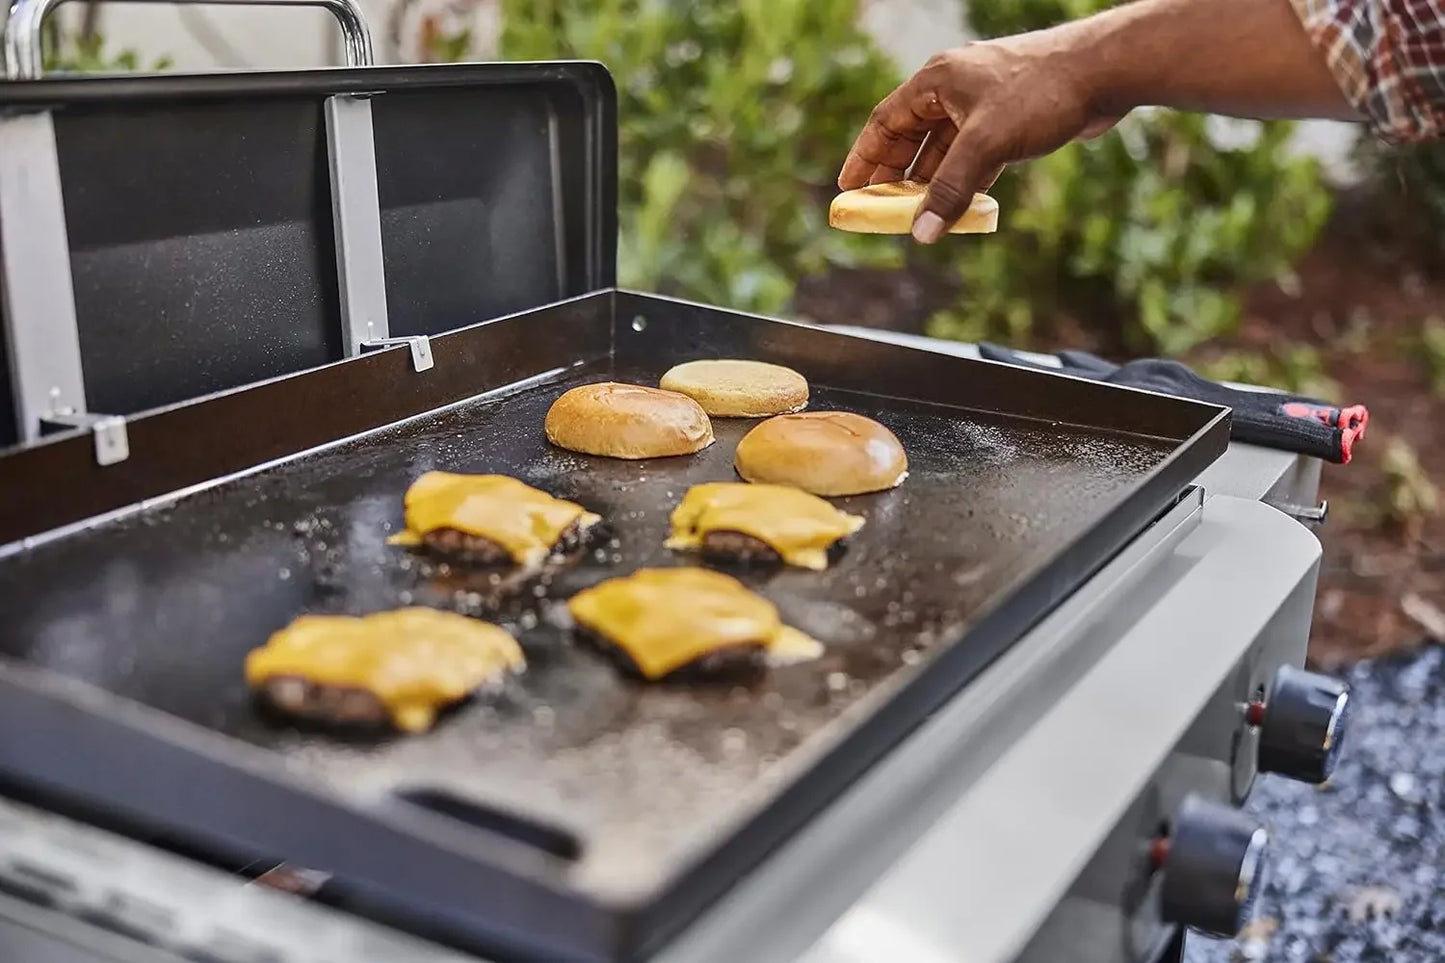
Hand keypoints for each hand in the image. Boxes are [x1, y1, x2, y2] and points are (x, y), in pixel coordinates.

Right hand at [838, 33, 1122, 243]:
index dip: (864, 156)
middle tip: (880, 208)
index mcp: (938, 80)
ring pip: (945, 148)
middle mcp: (956, 87)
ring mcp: (984, 102)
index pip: (886, 121)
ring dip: (931, 181)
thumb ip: (950, 189)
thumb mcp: (986, 145)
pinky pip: (975, 154)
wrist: (1104, 71)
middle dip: (896, 174)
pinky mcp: (1011, 118)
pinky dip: (964, 178)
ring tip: (916, 214)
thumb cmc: (1041, 94)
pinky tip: (960, 205)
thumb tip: (922, 234)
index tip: (848, 187)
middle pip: (912, 136)